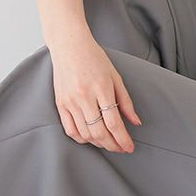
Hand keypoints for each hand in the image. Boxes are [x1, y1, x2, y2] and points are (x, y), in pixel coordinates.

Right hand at [49, 34, 142, 152]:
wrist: (69, 46)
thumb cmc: (95, 59)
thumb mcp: (116, 76)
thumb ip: (125, 101)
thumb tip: (135, 122)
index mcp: (102, 88)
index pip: (113, 122)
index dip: (122, 139)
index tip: (129, 147)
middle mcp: (84, 97)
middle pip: (99, 132)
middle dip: (112, 145)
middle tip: (121, 149)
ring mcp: (70, 101)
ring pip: (84, 134)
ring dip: (98, 143)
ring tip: (108, 143)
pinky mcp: (59, 104)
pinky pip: (70, 129)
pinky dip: (81, 138)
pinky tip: (91, 138)